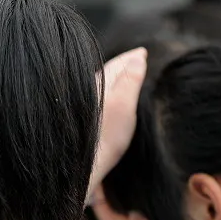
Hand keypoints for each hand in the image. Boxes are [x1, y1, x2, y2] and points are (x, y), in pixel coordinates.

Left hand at [88, 47, 148, 200]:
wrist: (81, 167)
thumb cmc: (105, 139)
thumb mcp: (124, 106)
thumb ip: (130, 81)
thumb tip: (138, 57)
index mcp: (98, 84)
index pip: (117, 65)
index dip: (131, 58)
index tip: (142, 52)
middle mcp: (86, 92)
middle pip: (107, 73)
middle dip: (121, 65)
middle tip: (135, 58)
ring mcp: (80, 106)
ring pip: (99, 85)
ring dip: (112, 79)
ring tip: (122, 74)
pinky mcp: (78, 120)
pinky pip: (94, 98)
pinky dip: (105, 93)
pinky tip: (105, 101)